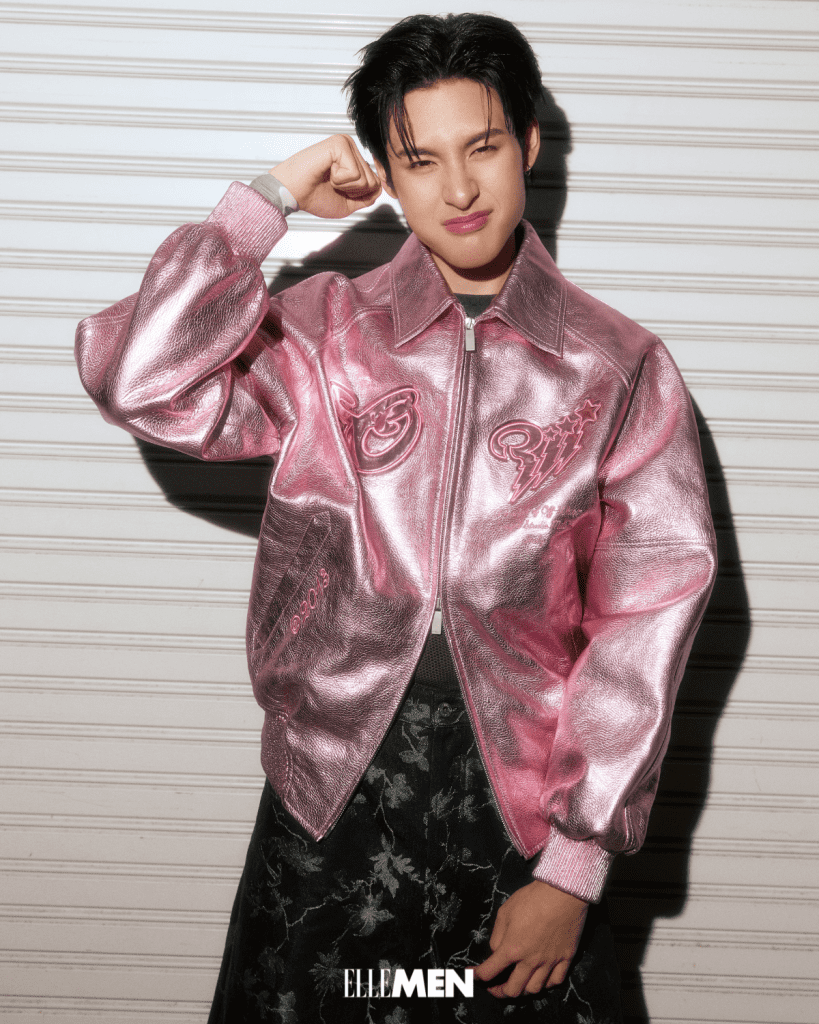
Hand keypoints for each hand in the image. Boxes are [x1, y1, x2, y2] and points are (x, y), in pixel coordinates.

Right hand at [271, 135, 381, 218]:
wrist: (292, 194)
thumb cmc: (314, 196)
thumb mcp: (348, 203)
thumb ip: (367, 197)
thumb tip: (381, 188)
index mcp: (353, 160)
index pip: (376, 183)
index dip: (359, 195)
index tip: (338, 190)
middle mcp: (351, 149)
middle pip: (373, 182)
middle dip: (352, 192)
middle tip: (332, 185)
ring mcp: (346, 144)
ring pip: (365, 179)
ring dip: (345, 186)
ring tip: (328, 178)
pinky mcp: (340, 144)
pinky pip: (355, 173)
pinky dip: (339, 181)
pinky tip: (326, 173)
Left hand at [474, 881, 588, 997]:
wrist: (562, 893)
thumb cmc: (532, 899)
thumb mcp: (505, 912)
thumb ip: (497, 936)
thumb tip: (496, 951)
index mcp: (512, 948)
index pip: (490, 971)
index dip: (477, 976)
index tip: (472, 976)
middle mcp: (530, 961)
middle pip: (513, 990)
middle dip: (499, 991)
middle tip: (494, 987)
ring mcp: (550, 962)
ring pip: (534, 990)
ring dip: (522, 990)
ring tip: (517, 983)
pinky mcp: (566, 958)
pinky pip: (556, 981)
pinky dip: (546, 984)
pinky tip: (541, 978)